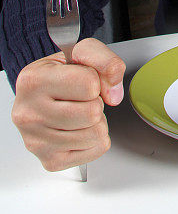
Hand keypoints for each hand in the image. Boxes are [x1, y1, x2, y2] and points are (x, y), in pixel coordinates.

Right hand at [11, 38, 125, 171]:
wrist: (41, 94)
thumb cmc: (60, 74)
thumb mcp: (81, 52)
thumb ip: (105, 60)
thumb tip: (113, 93)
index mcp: (32, 81)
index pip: (90, 84)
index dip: (93, 80)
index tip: (80, 80)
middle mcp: (28, 114)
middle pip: (93, 113)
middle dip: (95, 102)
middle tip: (80, 98)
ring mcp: (37, 142)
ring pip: (96, 134)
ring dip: (96, 121)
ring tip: (79, 111)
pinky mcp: (50, 161)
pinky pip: (97, 150)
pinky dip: (95, 138)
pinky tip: (78, 128)